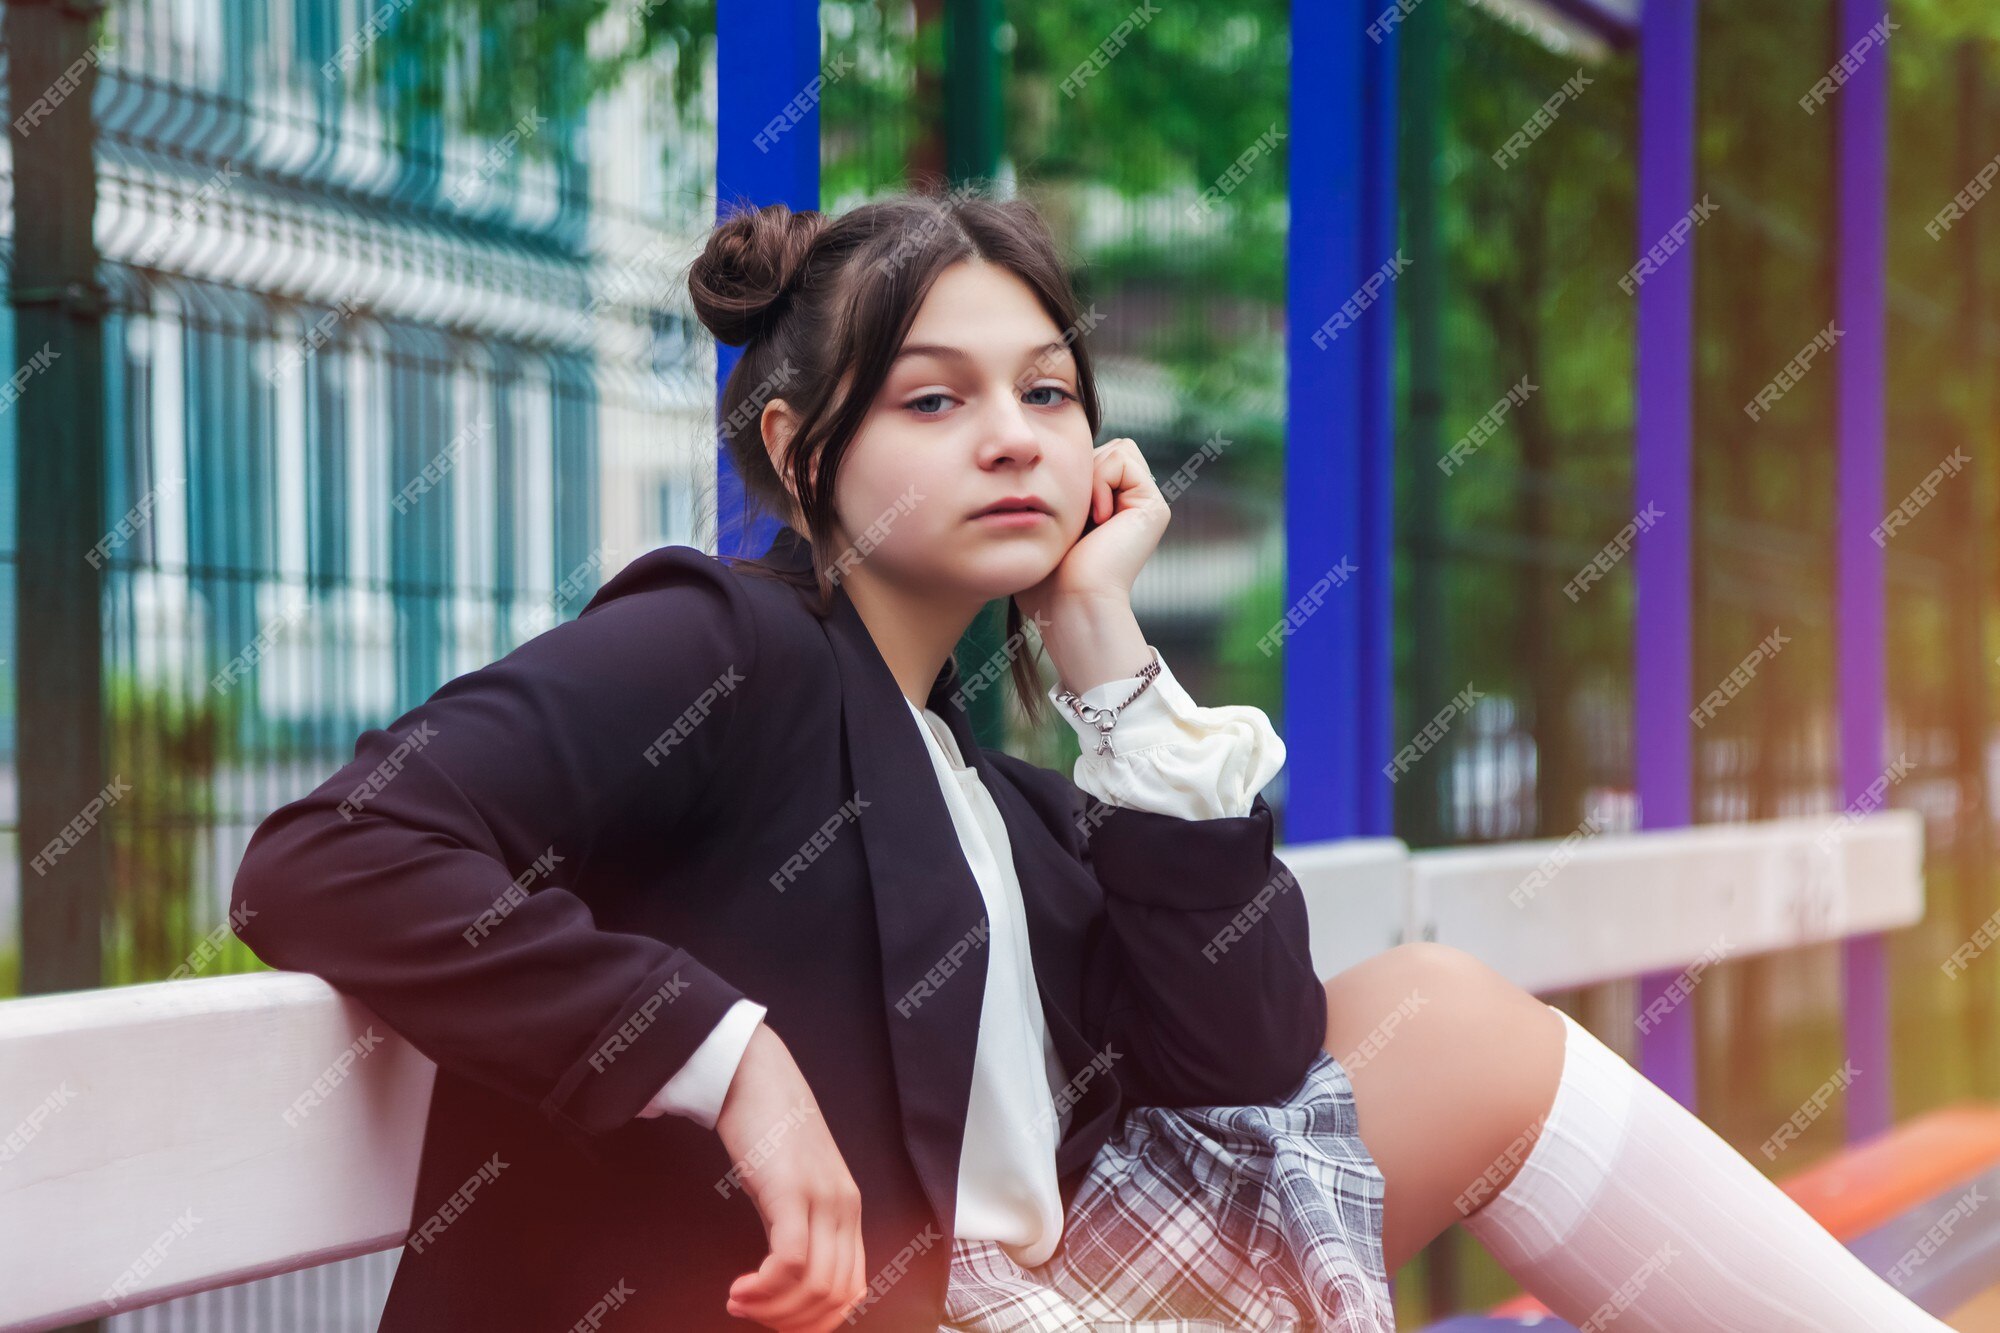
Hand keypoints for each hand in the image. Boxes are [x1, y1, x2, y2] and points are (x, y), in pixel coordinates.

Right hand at [715, 1023, 867, 1330]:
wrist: (754, 1073)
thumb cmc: (768, 1128)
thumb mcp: (793, 1184)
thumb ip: (799, 1225)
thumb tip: (786, 1278)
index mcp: (848, 1208)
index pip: (852, 1290)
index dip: (816, 1321)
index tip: (776, 1322)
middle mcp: (844, 1206)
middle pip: (834, 1295)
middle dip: (791, 1321)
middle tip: (751, 1314)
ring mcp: (820, 1197)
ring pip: (814, 1286)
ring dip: (772, 1309)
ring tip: (739, 1301)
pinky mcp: (790, 1190)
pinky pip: (789, 1261)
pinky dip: (764, 1289)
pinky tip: (739, 1287)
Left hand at [1015, 437, 1169, 627]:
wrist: (1072, 601)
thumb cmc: (1047, 579)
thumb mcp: (1040, 531)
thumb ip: (1048, 499)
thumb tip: (1036, 474)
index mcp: (1109, 511)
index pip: (1091, 459)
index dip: (1069, 474)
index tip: (1062, 519)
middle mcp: (1131, 506)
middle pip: (1105, 449)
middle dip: (1082, 473)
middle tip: (1078, 519)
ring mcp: (1145, 505)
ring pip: (1117, 449)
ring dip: (1090, 479)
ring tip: (1089, 520)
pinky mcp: (1153, 505)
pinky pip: (1122, 457)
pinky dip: (1101, 482)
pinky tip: (1099, 519)